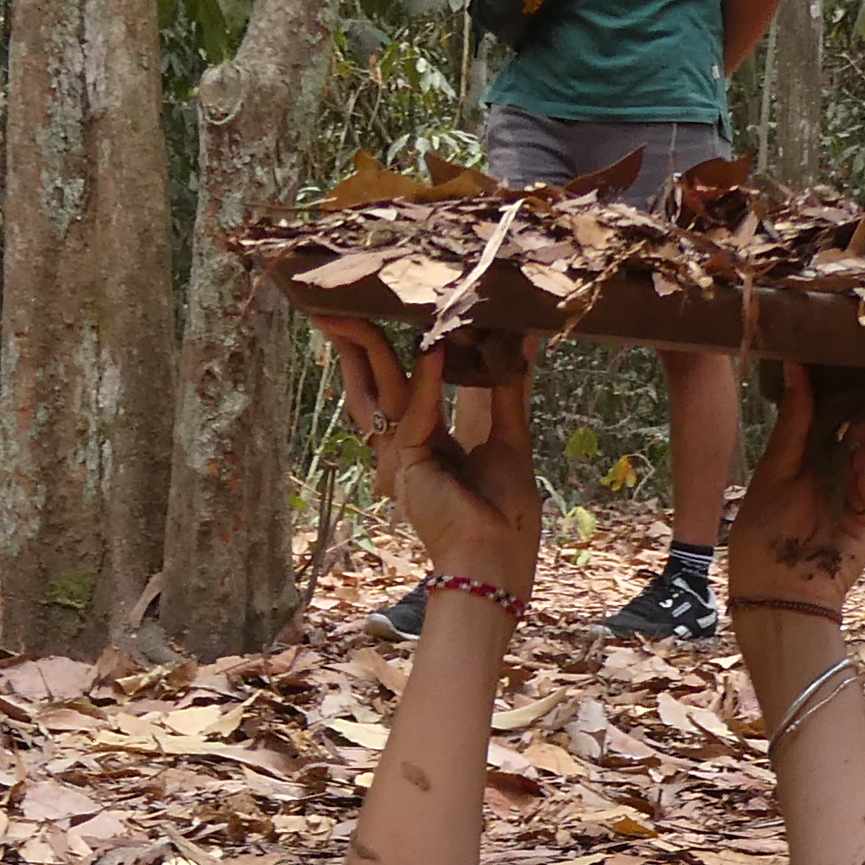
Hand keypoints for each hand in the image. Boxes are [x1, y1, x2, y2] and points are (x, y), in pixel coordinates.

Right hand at [305, 312, 539, 600]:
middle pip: (376, 384)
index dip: (401, 347)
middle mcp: (406, 449)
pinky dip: (426, 382)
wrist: (496, 563)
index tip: (406, 309)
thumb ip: (508, 390)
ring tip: (351, 309)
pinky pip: (414, 413)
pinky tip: (436, 347)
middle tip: (339, 301)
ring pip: (377, 391)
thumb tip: (525, 341)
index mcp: (430, 444)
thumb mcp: (511, 441)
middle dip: (359, 342)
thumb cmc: (506, 516)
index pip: (407, 386)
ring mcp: (400, 457)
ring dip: (365, 348)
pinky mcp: (407, 465)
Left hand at [728, 360, 864, 617]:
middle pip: (855, 419)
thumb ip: (794, 423)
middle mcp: (832, 464)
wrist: (778, 593)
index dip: (833, 379)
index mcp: (802, 453)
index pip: (823, 407)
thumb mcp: (774, 471)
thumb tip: (795, 367)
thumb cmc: (762, 535)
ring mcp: (855, 484)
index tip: (841, 345)